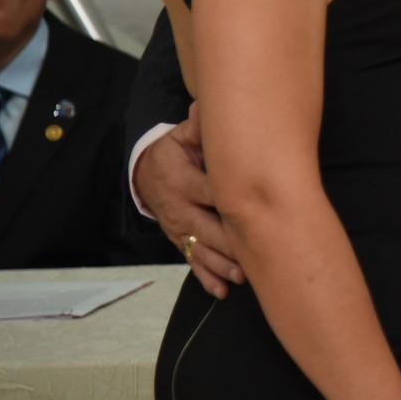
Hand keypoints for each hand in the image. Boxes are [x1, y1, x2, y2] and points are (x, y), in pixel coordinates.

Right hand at [139, 107, 244, 295]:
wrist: (146, 174)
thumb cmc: (173, 152)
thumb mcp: (182, 136)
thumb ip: (198, 127)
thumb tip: (207, 108)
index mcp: (182, 180)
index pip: (209, 191)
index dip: (229, 199)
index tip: (254, 208)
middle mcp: (180, 208)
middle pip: (207, 228)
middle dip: (230, 244)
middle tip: (253, 255)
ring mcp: (180, 228)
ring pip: (202, 250)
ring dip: (222, 265)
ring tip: (243, 276)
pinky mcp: (181, 240)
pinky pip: (193, 261)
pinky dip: (207, 277)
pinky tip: (222, 290)